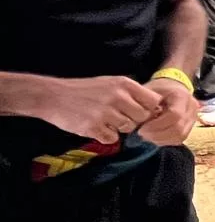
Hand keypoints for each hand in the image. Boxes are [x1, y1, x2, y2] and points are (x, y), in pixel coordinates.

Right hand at [28, 76, 164, 143]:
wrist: (53, 96)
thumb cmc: (84, 90)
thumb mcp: (110, 83)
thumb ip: (131, 93)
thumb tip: (155, 107)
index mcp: (124, 84)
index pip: (153, 101)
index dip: (149, 109)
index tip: (140, 111)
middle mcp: (118, 97)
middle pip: (142, 117)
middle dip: (134, 120)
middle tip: (119, 117)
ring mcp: (106, 112)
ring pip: (128, 128)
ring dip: (118, 128)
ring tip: (104, 120)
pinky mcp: (93, 127)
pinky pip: (112, 138)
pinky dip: (105, 136)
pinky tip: (96, 127)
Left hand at [139, 76, 199, 145]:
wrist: (173, 86)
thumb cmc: (159, 89)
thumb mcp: (149, 91)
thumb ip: (145, 106)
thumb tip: (139, 123)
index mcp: (182, 96)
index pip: (174, 115)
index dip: (157, 125)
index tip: (142, 128)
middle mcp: (191, 108)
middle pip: (178, 129)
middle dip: (158, 135)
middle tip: (142, 134)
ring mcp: (193, 118)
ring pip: (180, 136)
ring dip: (161, 139)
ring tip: (148, 136)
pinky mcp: (190, 126)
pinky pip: (180, 139)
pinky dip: (166, 141)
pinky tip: (155, 137)